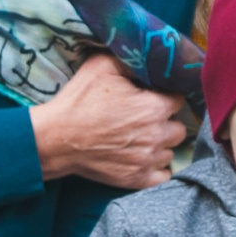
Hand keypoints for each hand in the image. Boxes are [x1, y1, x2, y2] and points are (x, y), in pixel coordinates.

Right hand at [30, 53, 188, 188]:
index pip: (179, 100)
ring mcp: (147, 160)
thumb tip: (148, 58)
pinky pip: (163, 176)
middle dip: (166, 122)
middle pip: (179, 129)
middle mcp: (157, 135)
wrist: (56, 139)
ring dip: (161, 145)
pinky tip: (144, 158)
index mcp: (154, 107)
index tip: (153, 97)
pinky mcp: (137, 179)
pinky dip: (157, 168)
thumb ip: (131, 59)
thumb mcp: (103, 65)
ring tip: (142, 139)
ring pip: (170, 152)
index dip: (166, 97)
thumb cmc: (79, 101)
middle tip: (147, 119)